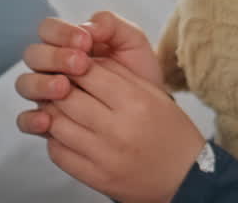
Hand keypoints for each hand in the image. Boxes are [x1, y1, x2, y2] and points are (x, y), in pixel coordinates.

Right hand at [15, 11, 163, 128]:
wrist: (151, 115)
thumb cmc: (138, 75)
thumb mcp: (133, 45)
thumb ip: (113, 26)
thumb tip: (90, 25)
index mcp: (68, 43)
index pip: (49, 29)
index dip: (62, 33)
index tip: (85, 41)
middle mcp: (52, 67)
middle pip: (33, 55)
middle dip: (54, 57)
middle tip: (80, 64)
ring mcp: (46, 94)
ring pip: (26, 84)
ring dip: (41, 84)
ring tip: (64, 88)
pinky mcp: (47, 123)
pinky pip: (25, 121)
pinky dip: (31, 119)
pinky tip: (46, 121)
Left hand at [34, 58, 205, 202]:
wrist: (186, 176)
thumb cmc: (170, 130)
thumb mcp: (152, 93)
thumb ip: (118, 75)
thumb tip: (84, 60)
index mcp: (135, 101)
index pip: (87, 73)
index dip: (72, 64)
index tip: (70, 64)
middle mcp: (118, 128)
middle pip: (67, 97)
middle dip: (56, 86)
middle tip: (56, 83)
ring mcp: (105, 156)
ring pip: (57, 124)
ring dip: (51, 112)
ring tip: (57, 106)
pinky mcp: (97, 178)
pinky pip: (58, 153)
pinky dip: (54, 139)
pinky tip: (62, 132)